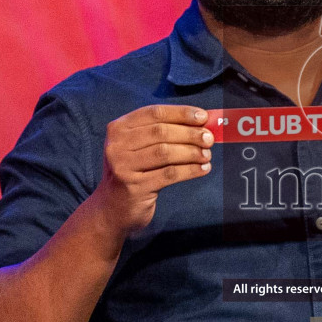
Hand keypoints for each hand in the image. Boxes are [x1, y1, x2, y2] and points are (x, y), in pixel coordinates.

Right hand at [95, 104, 210, 241]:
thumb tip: (200, 125)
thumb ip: (162, 133)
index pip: (154, 113)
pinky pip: (170, 174)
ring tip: (207, 155)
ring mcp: (124, 167)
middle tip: (209, 138)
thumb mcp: (138, 147)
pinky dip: (190, 170)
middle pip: (161, 132)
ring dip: (192, 152)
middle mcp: (117, 145)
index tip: (203, 117)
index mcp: (119, 128)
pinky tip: (203, 169)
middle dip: (190, 134)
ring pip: (165, 152)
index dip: (181, 113)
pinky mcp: (135, 187)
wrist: (112, 208)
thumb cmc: (133, 172)